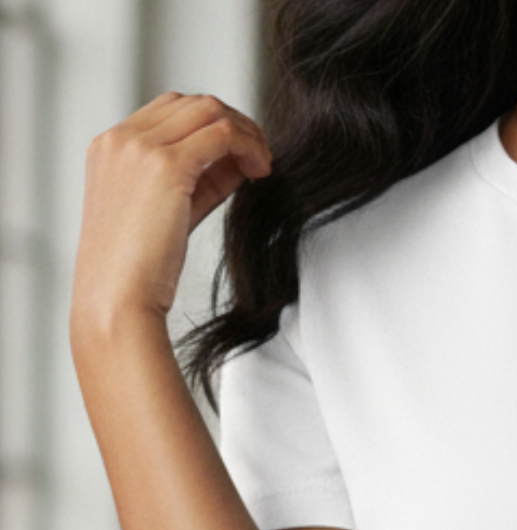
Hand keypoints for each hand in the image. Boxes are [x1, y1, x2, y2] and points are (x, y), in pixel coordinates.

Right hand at [71, 92, 271, 337]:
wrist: (117, 298)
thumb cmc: (141, 270)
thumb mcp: (169, 212)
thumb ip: (198, 181)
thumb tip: (239, 161)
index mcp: (111, 146)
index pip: (172, 111)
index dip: (214, 128)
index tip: (241, 157)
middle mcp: (121, 138)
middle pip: (192, 103)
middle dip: (235, 124)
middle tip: (261, 158)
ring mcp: (140, 147)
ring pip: (209, 110)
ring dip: (246, 133)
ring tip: (264, 166)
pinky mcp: (165, 165)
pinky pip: (221, 134)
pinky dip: (248, 146)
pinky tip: (262, 172)